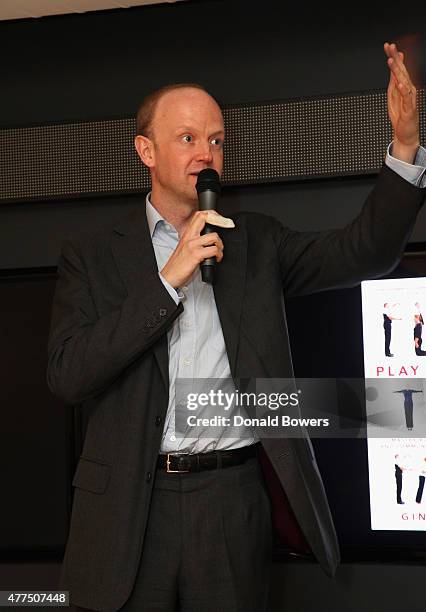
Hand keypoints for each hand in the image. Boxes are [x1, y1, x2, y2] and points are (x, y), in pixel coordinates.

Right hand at [160, 211, 223, 288]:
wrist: (170, 275)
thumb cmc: (178, 264)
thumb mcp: (185, 247)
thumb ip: (195, 240)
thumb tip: (209, 238)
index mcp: (187, 234)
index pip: (199, 215)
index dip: (212, 214)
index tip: (221, 220)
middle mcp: (189, 237)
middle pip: (205, 217)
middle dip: (220, 221)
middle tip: (226, 228)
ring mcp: (193, 245)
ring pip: (214, 236)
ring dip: (220, 244)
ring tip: (219, 251)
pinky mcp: (196, 255)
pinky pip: (214, 250)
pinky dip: (219, 255)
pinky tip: (216, 259)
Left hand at [384, 42, 419, 163]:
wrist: (405, 133)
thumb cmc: (400, 115)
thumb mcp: (393, 95)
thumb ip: (394, 80)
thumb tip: (393, 67)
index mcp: (403, 85)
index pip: (398, 68)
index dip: (393, 56)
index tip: (388, 46)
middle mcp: (408, 89)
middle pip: (402, 71)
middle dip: (395, 58)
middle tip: (390, 47)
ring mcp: (409, 98)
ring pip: (404, 81)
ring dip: (398, 71)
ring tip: (392, 62)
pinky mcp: (409, 108)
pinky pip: (407, 97)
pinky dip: (403, 90)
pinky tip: (400, 83)